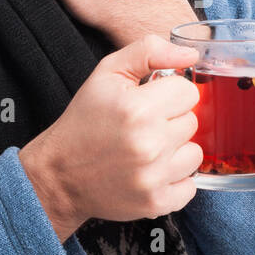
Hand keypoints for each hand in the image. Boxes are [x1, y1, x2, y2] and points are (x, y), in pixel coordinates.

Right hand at [18, 35, 202, 241]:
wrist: (59, 174)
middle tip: (143, 126)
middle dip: (171, 120)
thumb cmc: (85, 121)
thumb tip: (190, 55)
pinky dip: (176, 179)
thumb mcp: (107, 73)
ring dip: (176, 150)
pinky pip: (191, 185)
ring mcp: (153, 177)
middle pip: (192, 121)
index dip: (169, 93)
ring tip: (148, 149)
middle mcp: (149, 144)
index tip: (151, 101)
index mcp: (138, 108)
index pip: (188, 91)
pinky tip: (152, 171)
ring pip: (195, 153)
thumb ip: (148, 51)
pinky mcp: (156, 202)